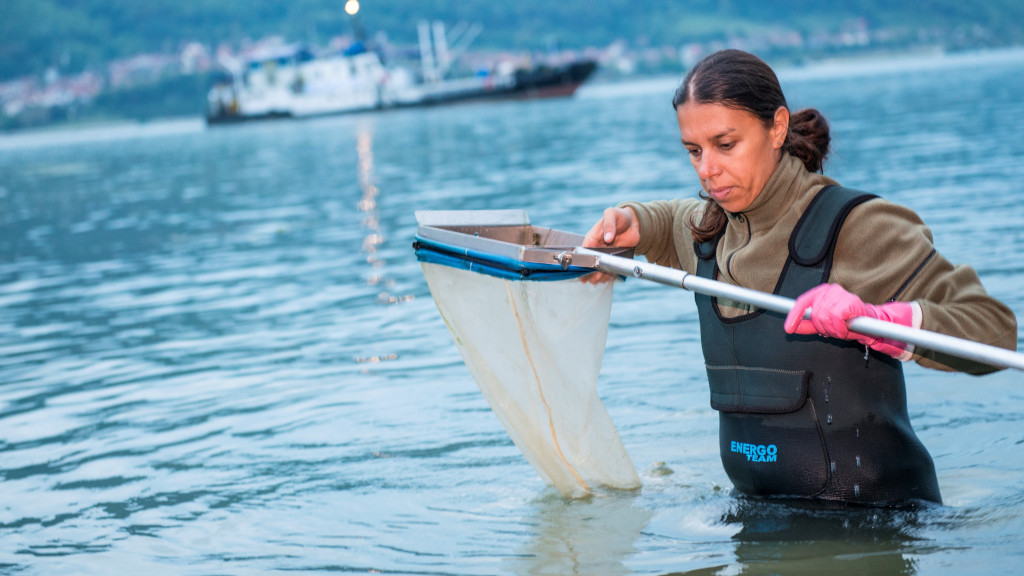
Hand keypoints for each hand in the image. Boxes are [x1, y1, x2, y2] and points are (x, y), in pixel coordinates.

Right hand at [580, 207, 639, 283]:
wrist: (634, 222)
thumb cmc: (619, 216)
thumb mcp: (612, 214)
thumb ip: (609, 224)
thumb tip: (608, 238)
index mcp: (592, 239)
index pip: (583, 253)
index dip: (583, 263)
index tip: (585, 270)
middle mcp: (596, 249)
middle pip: (589, 264)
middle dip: (590, 272)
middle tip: (595, 278)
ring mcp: (605, 255)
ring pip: (598, 269)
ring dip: (598, 276)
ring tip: (601, 280)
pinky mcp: (614, 259)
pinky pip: (609, 270)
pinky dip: (608, 276)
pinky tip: (608, 278)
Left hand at [784, 283, 913, 357]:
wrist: (871, 324)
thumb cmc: (846, 322)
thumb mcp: (824, 324)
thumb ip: (807, 325)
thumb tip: (790, 328)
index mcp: (820, 292)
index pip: (802, 302)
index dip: (793, 316)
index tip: (788, 329)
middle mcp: (829, 289)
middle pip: (814, 314)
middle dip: (822, 328)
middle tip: (834, 330)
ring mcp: (839, 294)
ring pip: (824, 317)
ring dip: (832, 330)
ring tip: (841, 329)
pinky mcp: (849, 300)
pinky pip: (836, 319)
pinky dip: (840, 329)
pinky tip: (846, 328)